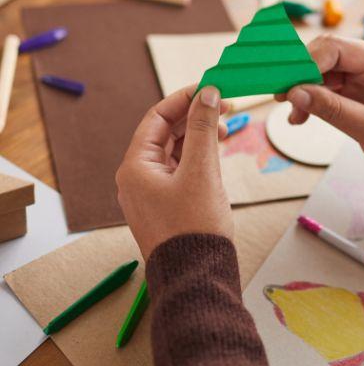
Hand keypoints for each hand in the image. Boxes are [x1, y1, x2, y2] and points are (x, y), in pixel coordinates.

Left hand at [116, 85, 232, 260]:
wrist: (197, 277)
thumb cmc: (195, 227)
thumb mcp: (202, 171)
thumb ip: (203, 128)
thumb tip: (206, 94)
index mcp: (136, 167)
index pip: (156, 118)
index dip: (183, 98)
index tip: (210, 87)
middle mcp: (138, 177)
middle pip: (165, 132)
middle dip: (195, 116)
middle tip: (224, 105)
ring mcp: (152, 192)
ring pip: (175, 150)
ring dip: (199, 135)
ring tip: (225, 128)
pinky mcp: (167, 203)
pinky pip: (180, 169)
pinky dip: (198, 156)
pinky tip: (216, 151)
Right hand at [277, 36, 363, 190]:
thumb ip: (332, 109)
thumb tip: (295, 93)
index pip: (336, 47)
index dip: (306, 62)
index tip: (286, 85)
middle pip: (326, 55)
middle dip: (301, 75)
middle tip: (280, 97)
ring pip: (323, 71)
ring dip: (303, 90)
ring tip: (293, 115)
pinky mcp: (359, 89)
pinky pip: (327, 87)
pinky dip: (312, 100)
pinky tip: (300, 118)